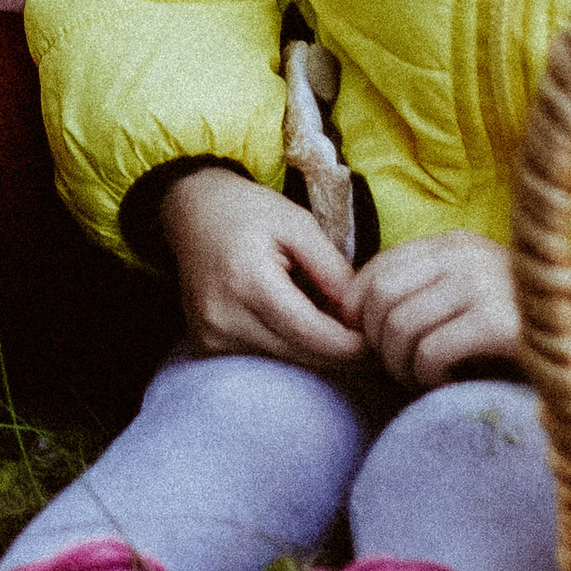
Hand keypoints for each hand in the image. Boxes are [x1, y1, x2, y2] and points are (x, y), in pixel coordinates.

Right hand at [160, 166, 365, 371]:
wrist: (190, 210)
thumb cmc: (248, 211)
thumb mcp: (298, 224)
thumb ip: (332, 270)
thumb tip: (362, 316)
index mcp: (248, 281)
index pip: (310, 333)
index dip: (351, 346)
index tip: (380, 343)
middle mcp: (223, 317)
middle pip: (299, 355)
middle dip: (340, 354)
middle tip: (372, 342)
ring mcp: (210, 336)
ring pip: (284, 361)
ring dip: (315, 351)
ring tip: (336, 326)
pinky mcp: (206, 345)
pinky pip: (263, 357)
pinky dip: (289, 347)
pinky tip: (300, 325)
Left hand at [352, 231, 522, 387]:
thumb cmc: (517, 331)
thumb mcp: (467, 296)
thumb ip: (422, 292)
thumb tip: (352, 311)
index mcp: (455, 244)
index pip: (376, 269)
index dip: (358, 311)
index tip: (368, 343)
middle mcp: (467, 255)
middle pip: (380, 298)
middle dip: (376, 343)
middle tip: (397, 368)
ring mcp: (484, 284)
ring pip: (399, 327)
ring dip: (400, 366)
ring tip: (420, 379)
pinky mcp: (499, 323)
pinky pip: (431, 352)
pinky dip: (426, 376)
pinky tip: (444, 383)